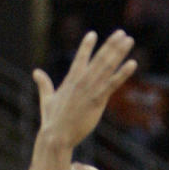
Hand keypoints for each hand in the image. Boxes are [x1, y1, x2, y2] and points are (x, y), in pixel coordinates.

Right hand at [34, 30, 135, 148]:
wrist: (57, 136)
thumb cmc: (52, 121)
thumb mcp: (47, 99)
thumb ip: (44, 84)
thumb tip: (36, 72)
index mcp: (70, 80)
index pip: (80, 58)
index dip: (86, 46)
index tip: (93, 34)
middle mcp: (81, 81)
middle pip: (99, 58)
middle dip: (111, 44)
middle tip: (121, 32)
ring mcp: (90, 89)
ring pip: (107, 66)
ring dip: (119, 52)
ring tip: (129, 40)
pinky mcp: (97, 100)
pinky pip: (113, 83)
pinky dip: (123, 73)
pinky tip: (132, 63)